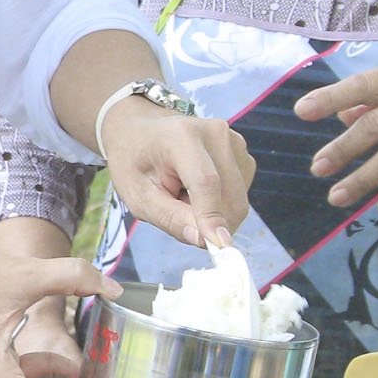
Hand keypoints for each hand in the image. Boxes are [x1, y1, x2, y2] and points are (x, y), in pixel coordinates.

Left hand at [98, 99, 252, 248]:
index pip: (206, 182)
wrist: (141, 130)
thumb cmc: (134, 162)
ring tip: (183, 195)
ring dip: (214, 213)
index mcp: (181, 136)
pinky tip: (196, 190)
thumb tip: (205, 241)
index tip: (219, 248)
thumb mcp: (138, 195)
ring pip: (238, 201)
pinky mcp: (243, 154)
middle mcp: (216, 134)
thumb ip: (170, 218)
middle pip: (229, 197)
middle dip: (209, 222)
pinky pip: (239, 195)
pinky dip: (220, 204)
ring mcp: (234, 142)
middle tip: (175, 210)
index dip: (213, 217)